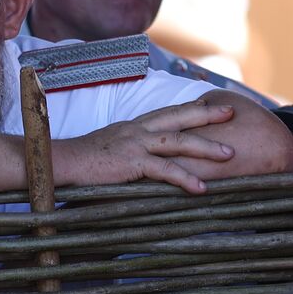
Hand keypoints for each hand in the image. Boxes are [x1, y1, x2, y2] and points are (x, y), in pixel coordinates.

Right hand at [52, 98, 237, 192]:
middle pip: (179, 117)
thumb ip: (127, 152)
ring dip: (206, 147)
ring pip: (178, 141)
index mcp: (133, 126)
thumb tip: (138, 163)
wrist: (61, 163)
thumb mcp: (109, 150)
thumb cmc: (81, 161)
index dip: (189, 108)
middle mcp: (137, 130)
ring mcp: (135, 144)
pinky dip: (185, 178)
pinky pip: (164, 170)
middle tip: (231, 111)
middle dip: (207, 115)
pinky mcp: (131, 162)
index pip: (167, 112)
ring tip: (229, 154)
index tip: (210, 104)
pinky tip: (201, 188)